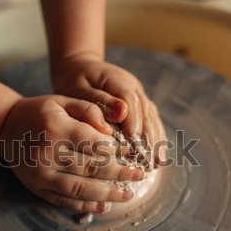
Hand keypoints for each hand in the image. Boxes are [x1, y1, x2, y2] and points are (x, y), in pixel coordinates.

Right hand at [0, 95, 144, 212]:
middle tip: (139, 175)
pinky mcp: (37, 188)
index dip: (117, 151)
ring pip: (80, 190)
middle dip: (119, 174)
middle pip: (91, 169)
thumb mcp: (62, 101)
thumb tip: (110, 130)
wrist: (5, 127)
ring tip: (127, 195)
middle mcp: (47, 155)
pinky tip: (103, 205)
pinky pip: (64, 200)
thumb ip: (88, 110)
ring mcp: (41, 175)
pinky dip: (86, 205)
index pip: (94, 144)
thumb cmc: (38, 112)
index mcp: (55, 129)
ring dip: (107, 194)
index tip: (133, 154)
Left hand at [50, 53, 166, 167]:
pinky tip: (157, 155)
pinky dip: (155, 137)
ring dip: (156, 140)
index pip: (131, 101)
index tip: (135, 146)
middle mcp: (132, 86)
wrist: (78, 66)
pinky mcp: (138, 103)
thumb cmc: (74, 79)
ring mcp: (138, 94)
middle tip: (148, 162)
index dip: (134, 124)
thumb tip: (122, 113)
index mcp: (117, 79)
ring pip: (151, 117)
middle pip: (146, 112)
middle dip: (149, 138)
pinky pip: (150, 120)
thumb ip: (99, 101)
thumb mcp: (80, 88)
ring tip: (156, 164)